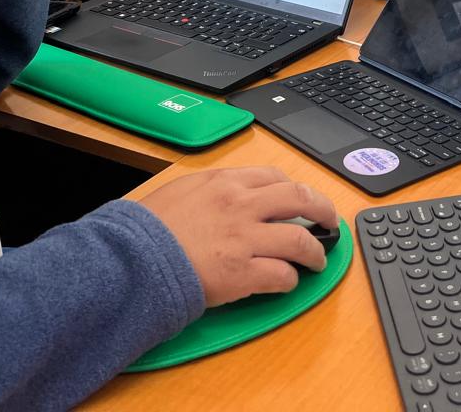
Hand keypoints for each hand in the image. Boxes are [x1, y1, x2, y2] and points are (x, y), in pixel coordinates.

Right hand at [138, 166, 338, 307]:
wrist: (130, 258)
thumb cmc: (148, 227)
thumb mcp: (182, 190)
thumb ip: (212, 190)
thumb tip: (230, 196)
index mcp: (226, 182)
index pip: (275, 177)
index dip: (295, 190)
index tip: (301, 200)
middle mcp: (241, 205)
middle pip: (301, 200)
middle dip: (323, 211)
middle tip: (330, 223)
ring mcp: (245, 239)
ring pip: (300, 240)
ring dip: (315, 252)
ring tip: (317, 260)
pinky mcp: (242, 273)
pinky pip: (282, 275)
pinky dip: (291, 280)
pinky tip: (288, 282)